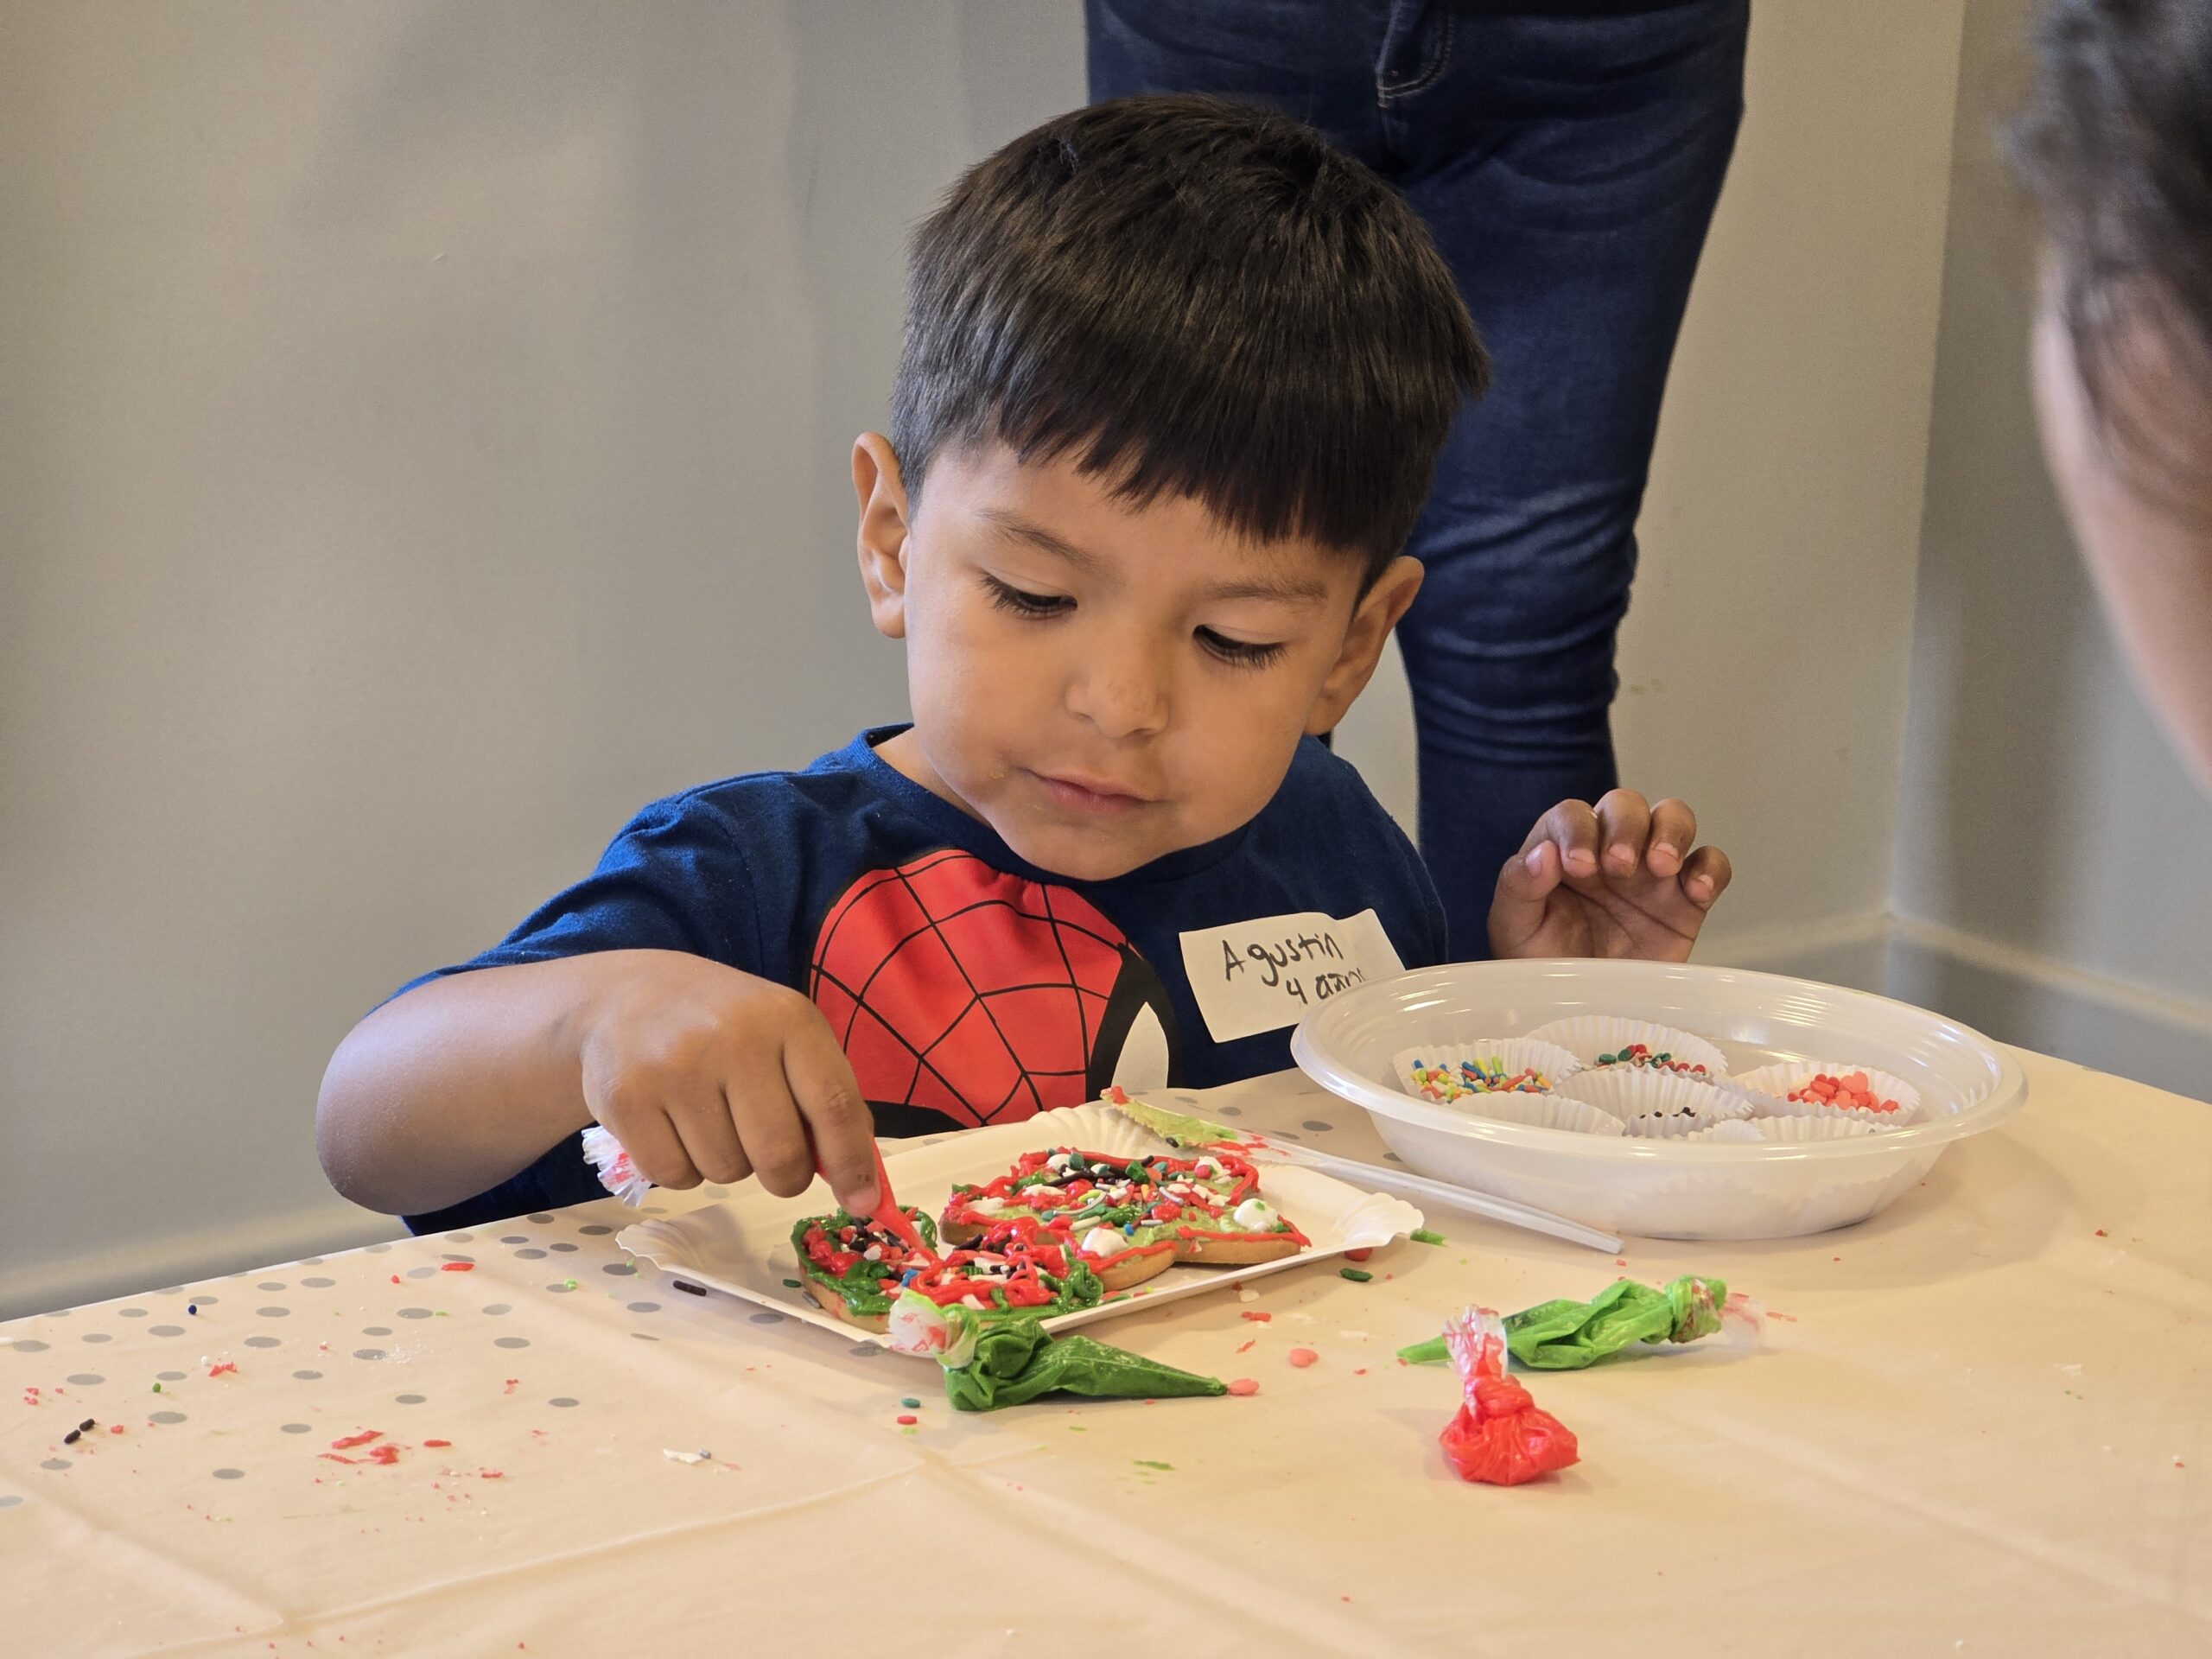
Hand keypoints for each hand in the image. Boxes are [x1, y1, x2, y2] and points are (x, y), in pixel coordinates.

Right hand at [573, 952, 880, 1212]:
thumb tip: (859, 1183)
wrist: (627, 996)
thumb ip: (825, 1098)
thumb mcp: (785, 1037)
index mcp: (788, 1019)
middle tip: (775, 1162)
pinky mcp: (625, 1098)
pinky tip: (673, 1125)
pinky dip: (682, 1168)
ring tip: (711, 1118)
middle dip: (786, 1177)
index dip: (851, 1163)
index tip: (862, 1203)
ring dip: (729, 1164)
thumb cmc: (726, 1025)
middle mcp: (733, 1037)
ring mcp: (675, 1067)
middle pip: (779, 1155)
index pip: (834, 1104)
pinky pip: (674, 1177)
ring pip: (726, 1172)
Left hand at [1487, 791, 1731, 961]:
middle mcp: (1609, 850)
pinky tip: (1697, 891)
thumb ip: (1519, 887)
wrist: (1583, 1014)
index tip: (1579, 867)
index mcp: (1564, 850)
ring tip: (1661, 866)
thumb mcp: (1514, 930)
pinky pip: (1711, 865)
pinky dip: (1711, 869)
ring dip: (1671, 831)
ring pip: (1674, 818)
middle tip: (1619, 867)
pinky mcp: (1687, 900)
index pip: (1573, 815)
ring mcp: (1651, 872)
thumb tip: (1544, 853)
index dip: (1578, 831)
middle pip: (1626, 805)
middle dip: (1625, 826)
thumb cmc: (1543, 965)